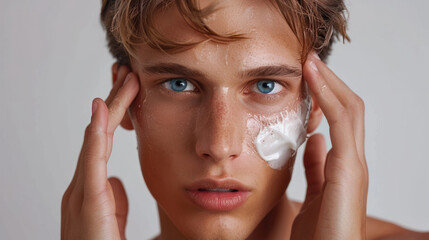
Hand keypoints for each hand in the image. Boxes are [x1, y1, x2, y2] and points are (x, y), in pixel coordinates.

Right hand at [61, 64, 138, 239]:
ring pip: (96, 138)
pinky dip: (97, 132)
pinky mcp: (86, 199)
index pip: (104, 141)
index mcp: (90, 188)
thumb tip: (116, 181)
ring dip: (110, 107)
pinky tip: (102, 108)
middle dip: (113, 102)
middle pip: (99, 133)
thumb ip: (113, 200)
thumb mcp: (111, 220)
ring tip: (125, 78)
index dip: (115, 115)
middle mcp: (82, 185)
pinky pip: (92, 159)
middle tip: (127, 73)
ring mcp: (80, 190)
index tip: (130, 92)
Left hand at [291, 52, 368, 239]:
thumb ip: (316, 167)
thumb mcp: (313, 192)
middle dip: (329, 82)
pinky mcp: (350, 172)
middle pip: (348, 108)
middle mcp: (352, 162)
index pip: (340, 119)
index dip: (325, 95)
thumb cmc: (318, 234)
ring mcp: (354, 166)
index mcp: (343, 166)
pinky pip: (342, 124)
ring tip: (311, 62)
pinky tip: (313, 82)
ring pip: (350, 110)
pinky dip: (330, 98)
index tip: (306, 77)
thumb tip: (314, 139)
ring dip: (330, 82)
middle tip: (309, 59)